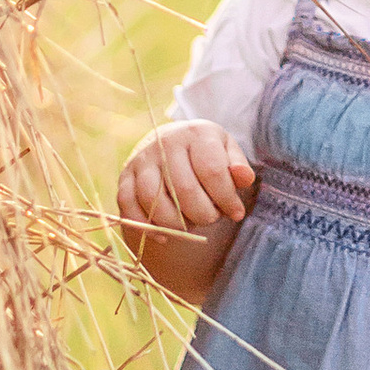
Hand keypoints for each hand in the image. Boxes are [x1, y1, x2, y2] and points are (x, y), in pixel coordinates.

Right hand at [115, 121, 255, 239]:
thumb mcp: (226, 152)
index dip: (227, 199)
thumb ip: (237, 166)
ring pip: (154, 200)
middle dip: (203, 214)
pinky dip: (146, 227)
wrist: (168, 143)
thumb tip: (244, 178)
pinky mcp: (125, 176)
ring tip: (190, 224)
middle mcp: (165, 143)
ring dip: (176, 223)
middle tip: (211, 218)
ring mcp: (142, 160)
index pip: (212, 172)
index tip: (236, 214)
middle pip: (184, 189)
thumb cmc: (204, 153)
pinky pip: (129, 206)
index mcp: (196, 133)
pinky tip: (164, 236)